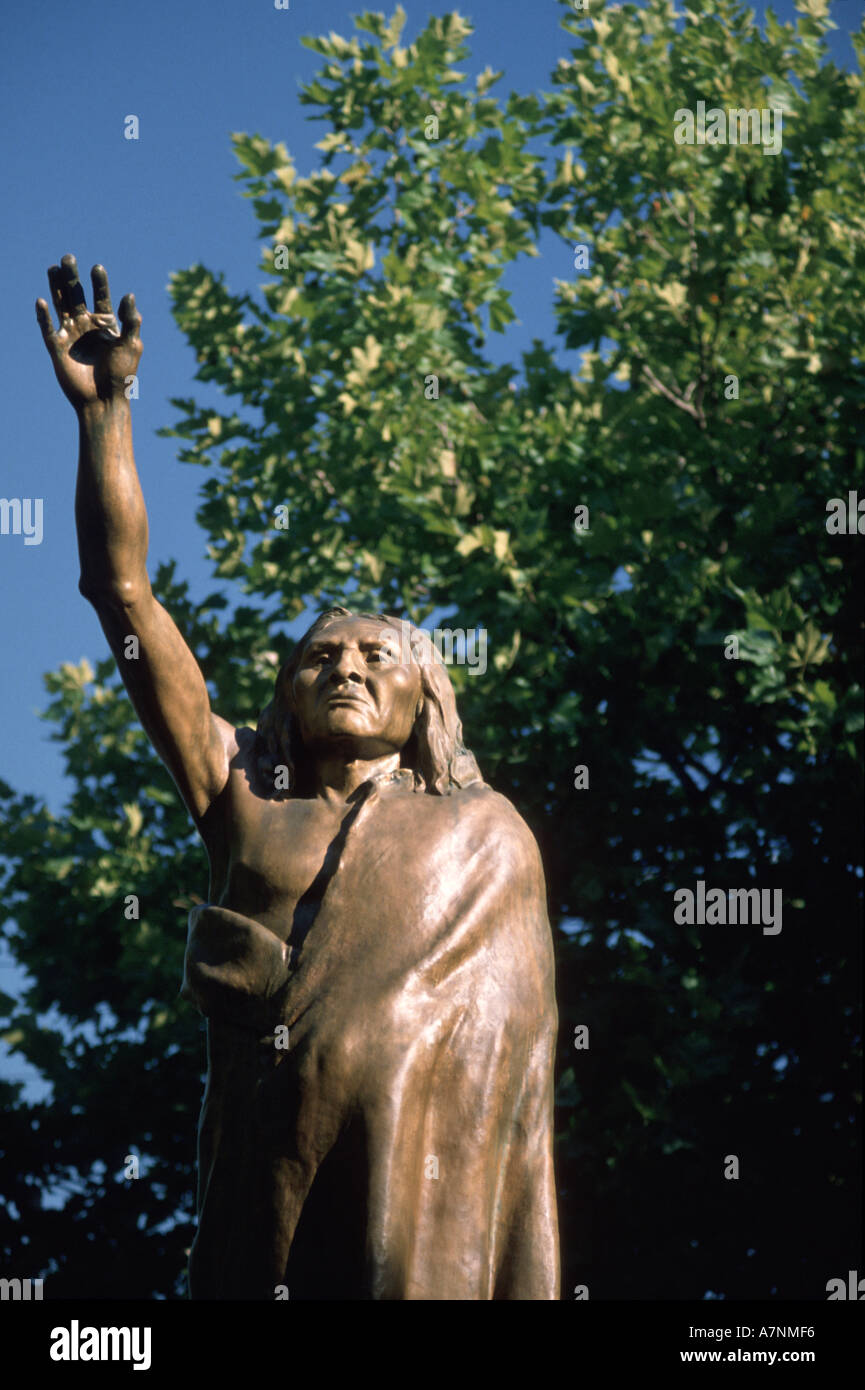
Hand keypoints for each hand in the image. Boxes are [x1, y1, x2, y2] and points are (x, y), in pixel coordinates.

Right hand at [36, 254, 141, 411]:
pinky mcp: (57, 347)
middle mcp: (86, 325)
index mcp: (106, 324)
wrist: (104, 400)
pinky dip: (43, 315)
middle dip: (72, 277)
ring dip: (56, 287)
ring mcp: (71, 334)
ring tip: (53, 267)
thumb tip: (129, 295)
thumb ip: (131, 321)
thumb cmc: (121, 375)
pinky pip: (47, 327)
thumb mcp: (131, 346)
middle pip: (76, 294)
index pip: (101, 297)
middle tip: (68, 257)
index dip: (99, 282)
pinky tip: (41, 301)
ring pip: (60, 304)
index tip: (97, 268)